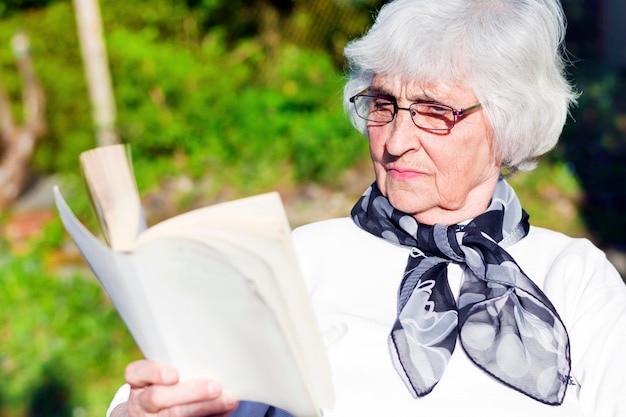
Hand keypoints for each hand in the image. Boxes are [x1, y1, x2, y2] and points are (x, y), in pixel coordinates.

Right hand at [115, 359, 238, 416]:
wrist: (154, 412)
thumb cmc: (167, 381)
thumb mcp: (163, 370)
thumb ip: (180, 362)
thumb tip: (216, 353)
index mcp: (139, 381)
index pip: (136, 372)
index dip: (153, 372)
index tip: (173, 375)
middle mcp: (141, 402)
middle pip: (158, 397)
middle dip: (190, 392)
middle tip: (216, 387)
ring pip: (174, 415)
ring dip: (204, 407)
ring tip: (229, 400)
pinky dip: (211, 416)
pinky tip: (225, 411)